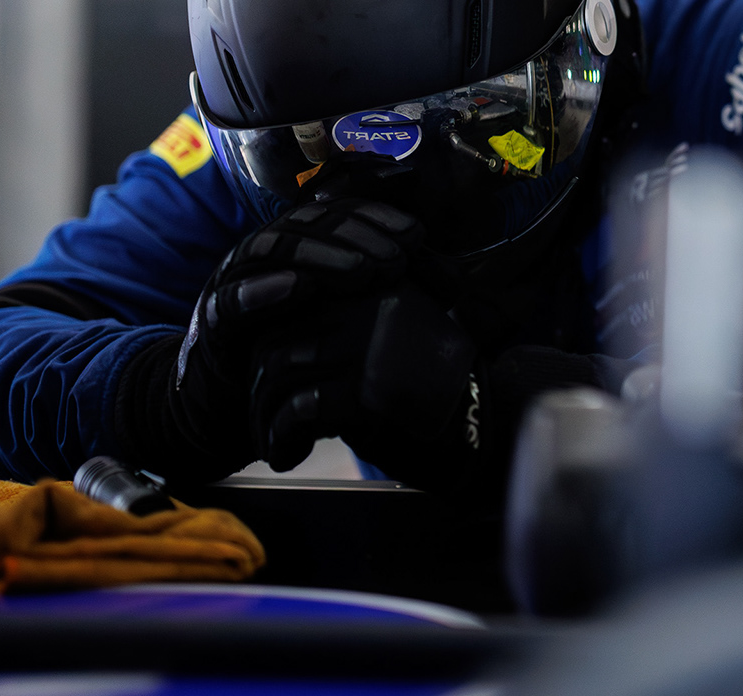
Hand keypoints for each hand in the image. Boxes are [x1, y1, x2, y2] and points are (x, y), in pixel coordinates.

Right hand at [113, 198, 419, 482]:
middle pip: (308, 225)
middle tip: (395, 257)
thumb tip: (446, 276)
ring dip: (317, 256)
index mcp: (297, 246)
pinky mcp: (212, 322)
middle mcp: (264, 255)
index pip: (336, 215)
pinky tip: (297, 287)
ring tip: (359, 270)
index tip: (415, 234)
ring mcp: (234, 283)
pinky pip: (230, 300)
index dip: (376, 218)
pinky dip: (261, 290)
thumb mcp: (346, 316)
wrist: (236, 407)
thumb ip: (383, 290)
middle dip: (355, 237)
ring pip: (271, 250)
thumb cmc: (300, 353)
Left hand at [247, 282, 480, 486]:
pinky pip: (298, 411)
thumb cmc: (429, 391)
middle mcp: (370, 305)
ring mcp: (369, 346)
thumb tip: (273, 347)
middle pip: (277, 339)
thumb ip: (343, 328)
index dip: (267, 349)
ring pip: (279, 374)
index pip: (293, 304)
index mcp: (374, 286)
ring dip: (265, 417)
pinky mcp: (368, 393)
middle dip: (259, 388)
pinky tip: (288, 456)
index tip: (270, 385)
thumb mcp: (390, 339)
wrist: (483, 428)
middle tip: (266, 420)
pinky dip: (281, 439)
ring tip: (275, 442)